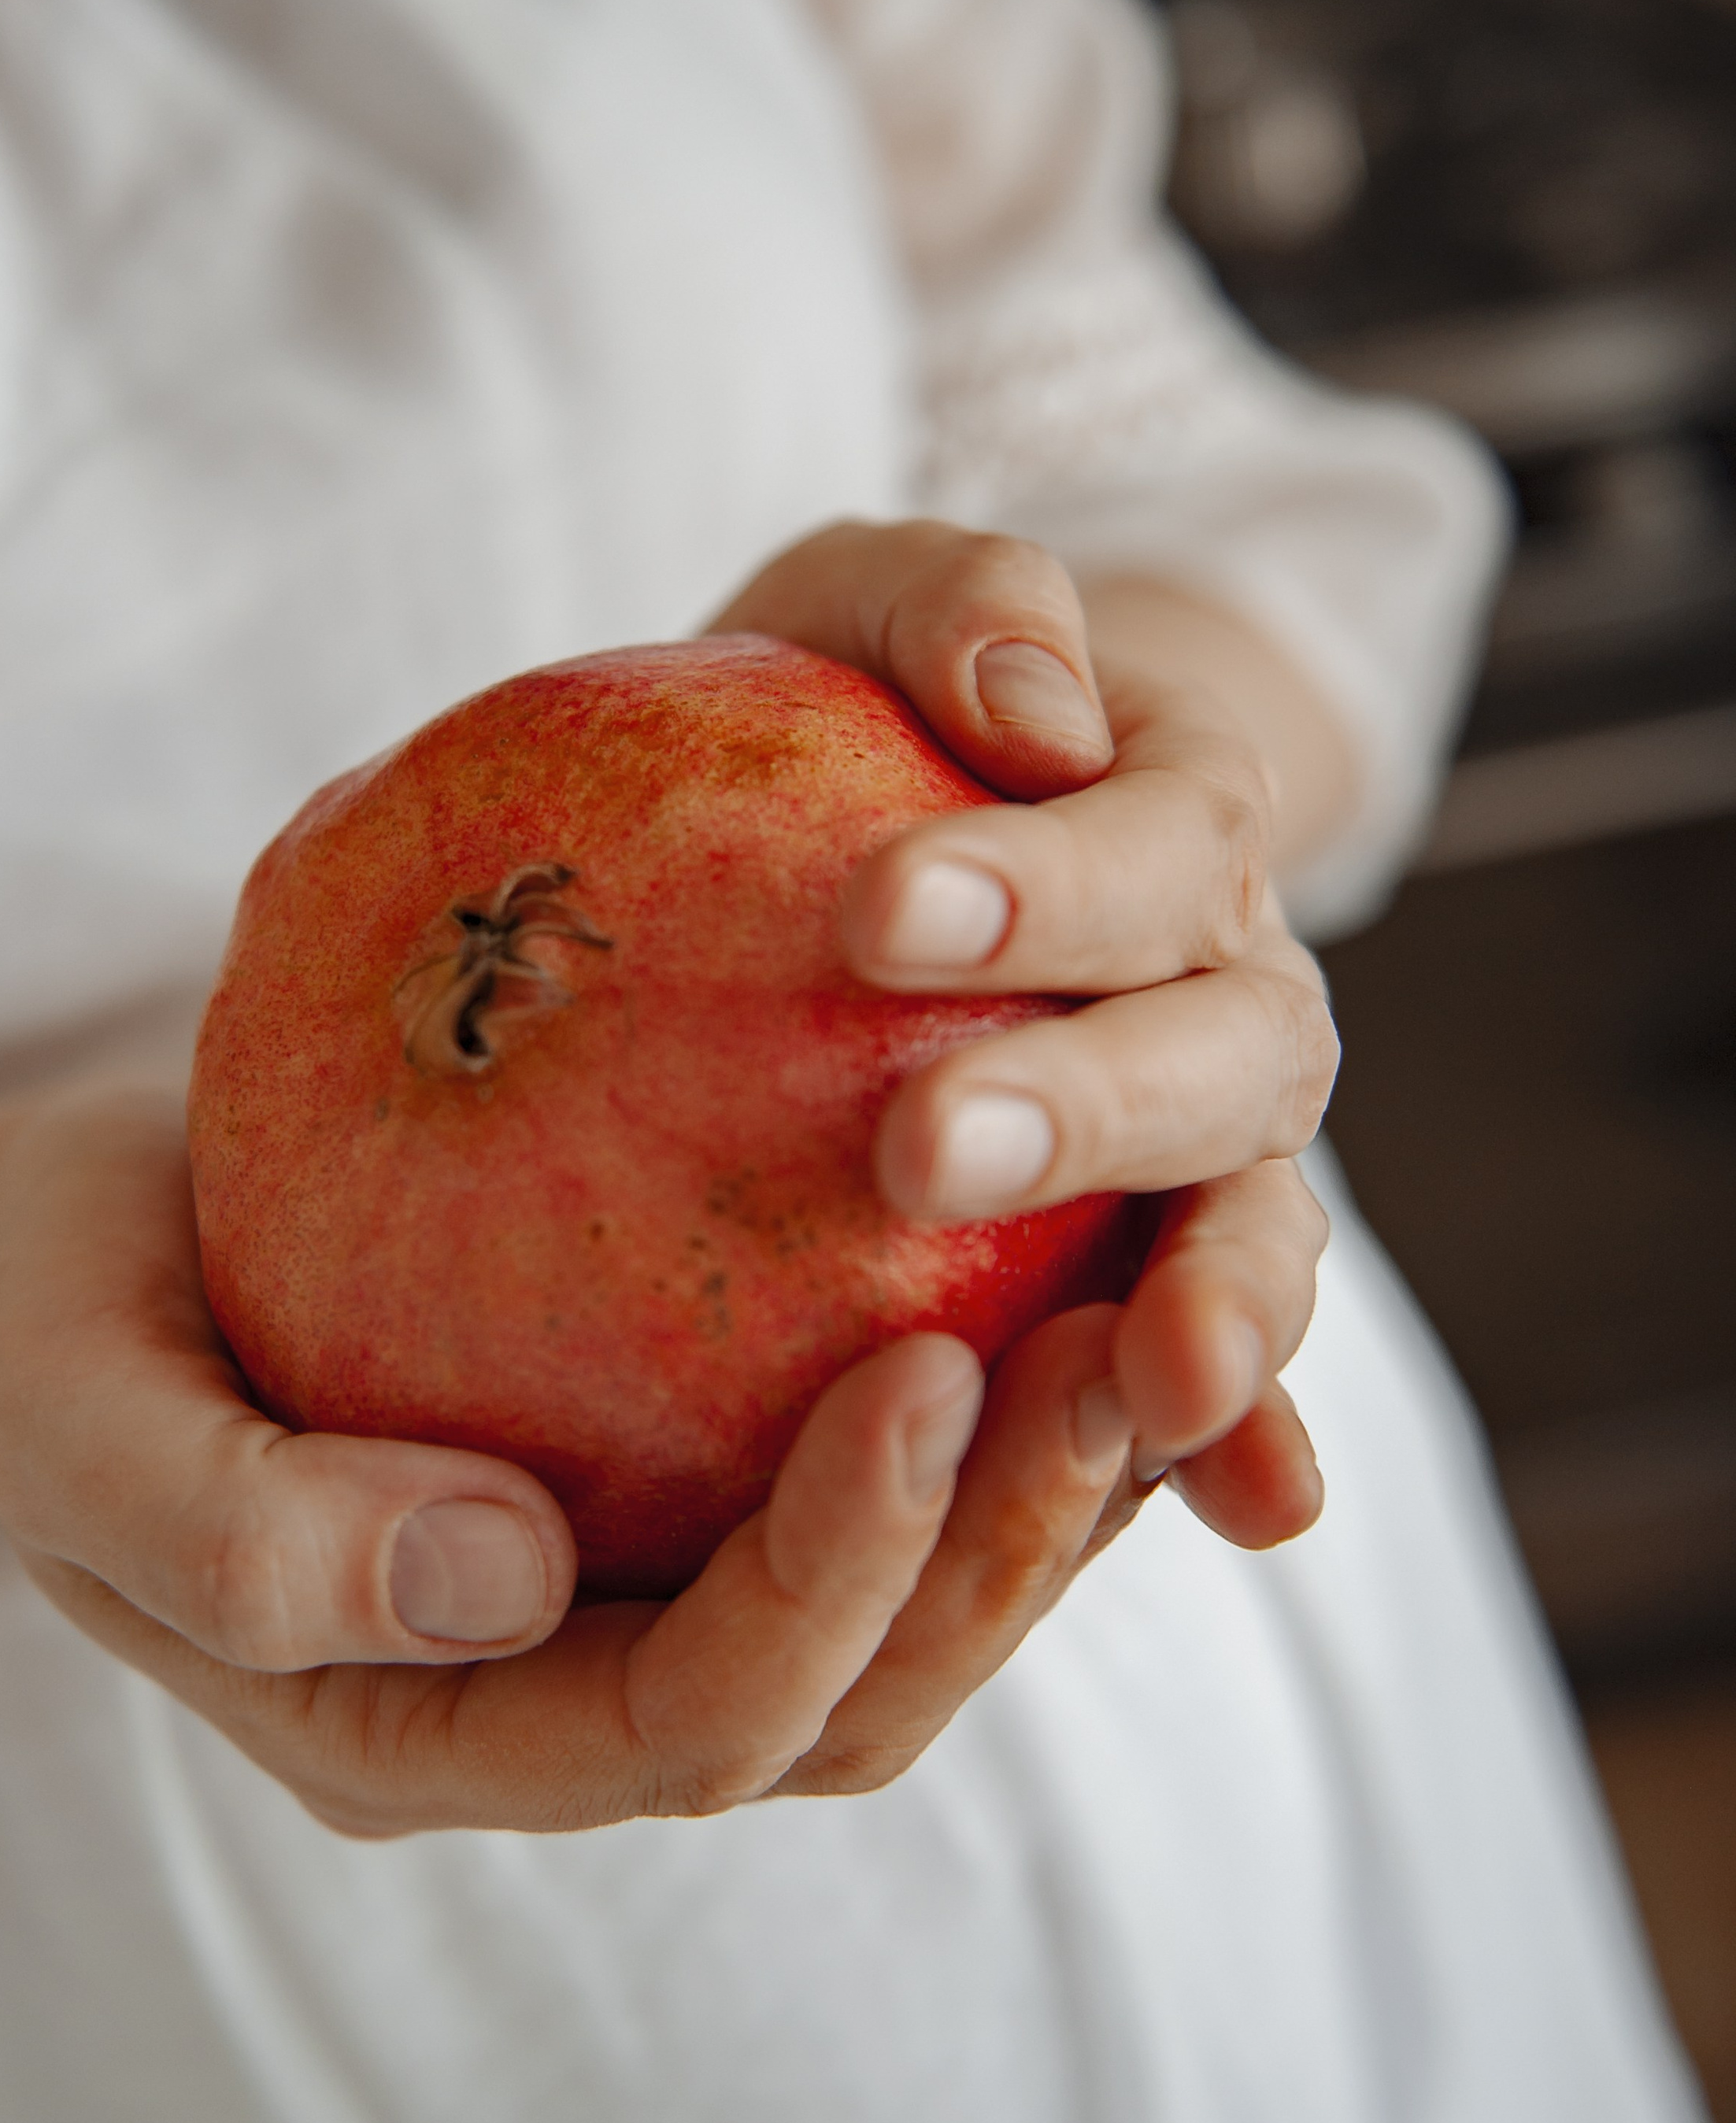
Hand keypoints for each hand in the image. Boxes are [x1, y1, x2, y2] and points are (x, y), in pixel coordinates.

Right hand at [0, 1090, 1165, 1832]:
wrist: (75, 1264)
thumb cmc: (56, 1329)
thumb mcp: (73, 1421)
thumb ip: (244, 1536)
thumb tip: (505, 1575)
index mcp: (428, 1732)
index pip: (685, 1720)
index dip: (831, 1578)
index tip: (931, 1371)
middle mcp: (565, 1695)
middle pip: (845, 1697)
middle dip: (998, 1558)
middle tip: (1122, 1350)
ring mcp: (634, 1597)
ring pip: (894, 1607)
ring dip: (1039, 1487)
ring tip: (1151, 1301)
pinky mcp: (680, 1482)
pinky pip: (864, 1462)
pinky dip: (991, 1386)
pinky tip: (1071, 1238)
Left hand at [706, 515, 1335, 1778]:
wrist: (898, 820)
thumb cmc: (860, 705)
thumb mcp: (863, 602)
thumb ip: (949, 603)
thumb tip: (1032, 700)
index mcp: (1179, 816)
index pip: (1150, 842)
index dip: (1046, 885)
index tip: (883, 913)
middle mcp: (1228, 988)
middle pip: (1227, 1052)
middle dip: (1097, 1105)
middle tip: (923, 1145)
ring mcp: (1217, 1144)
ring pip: (1262, 1218)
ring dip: (1223, 1297)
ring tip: (1159, 1375)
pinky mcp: (1163, 1267)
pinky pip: (1222, 1356)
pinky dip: (1256, 1437)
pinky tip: (1254, 1520)